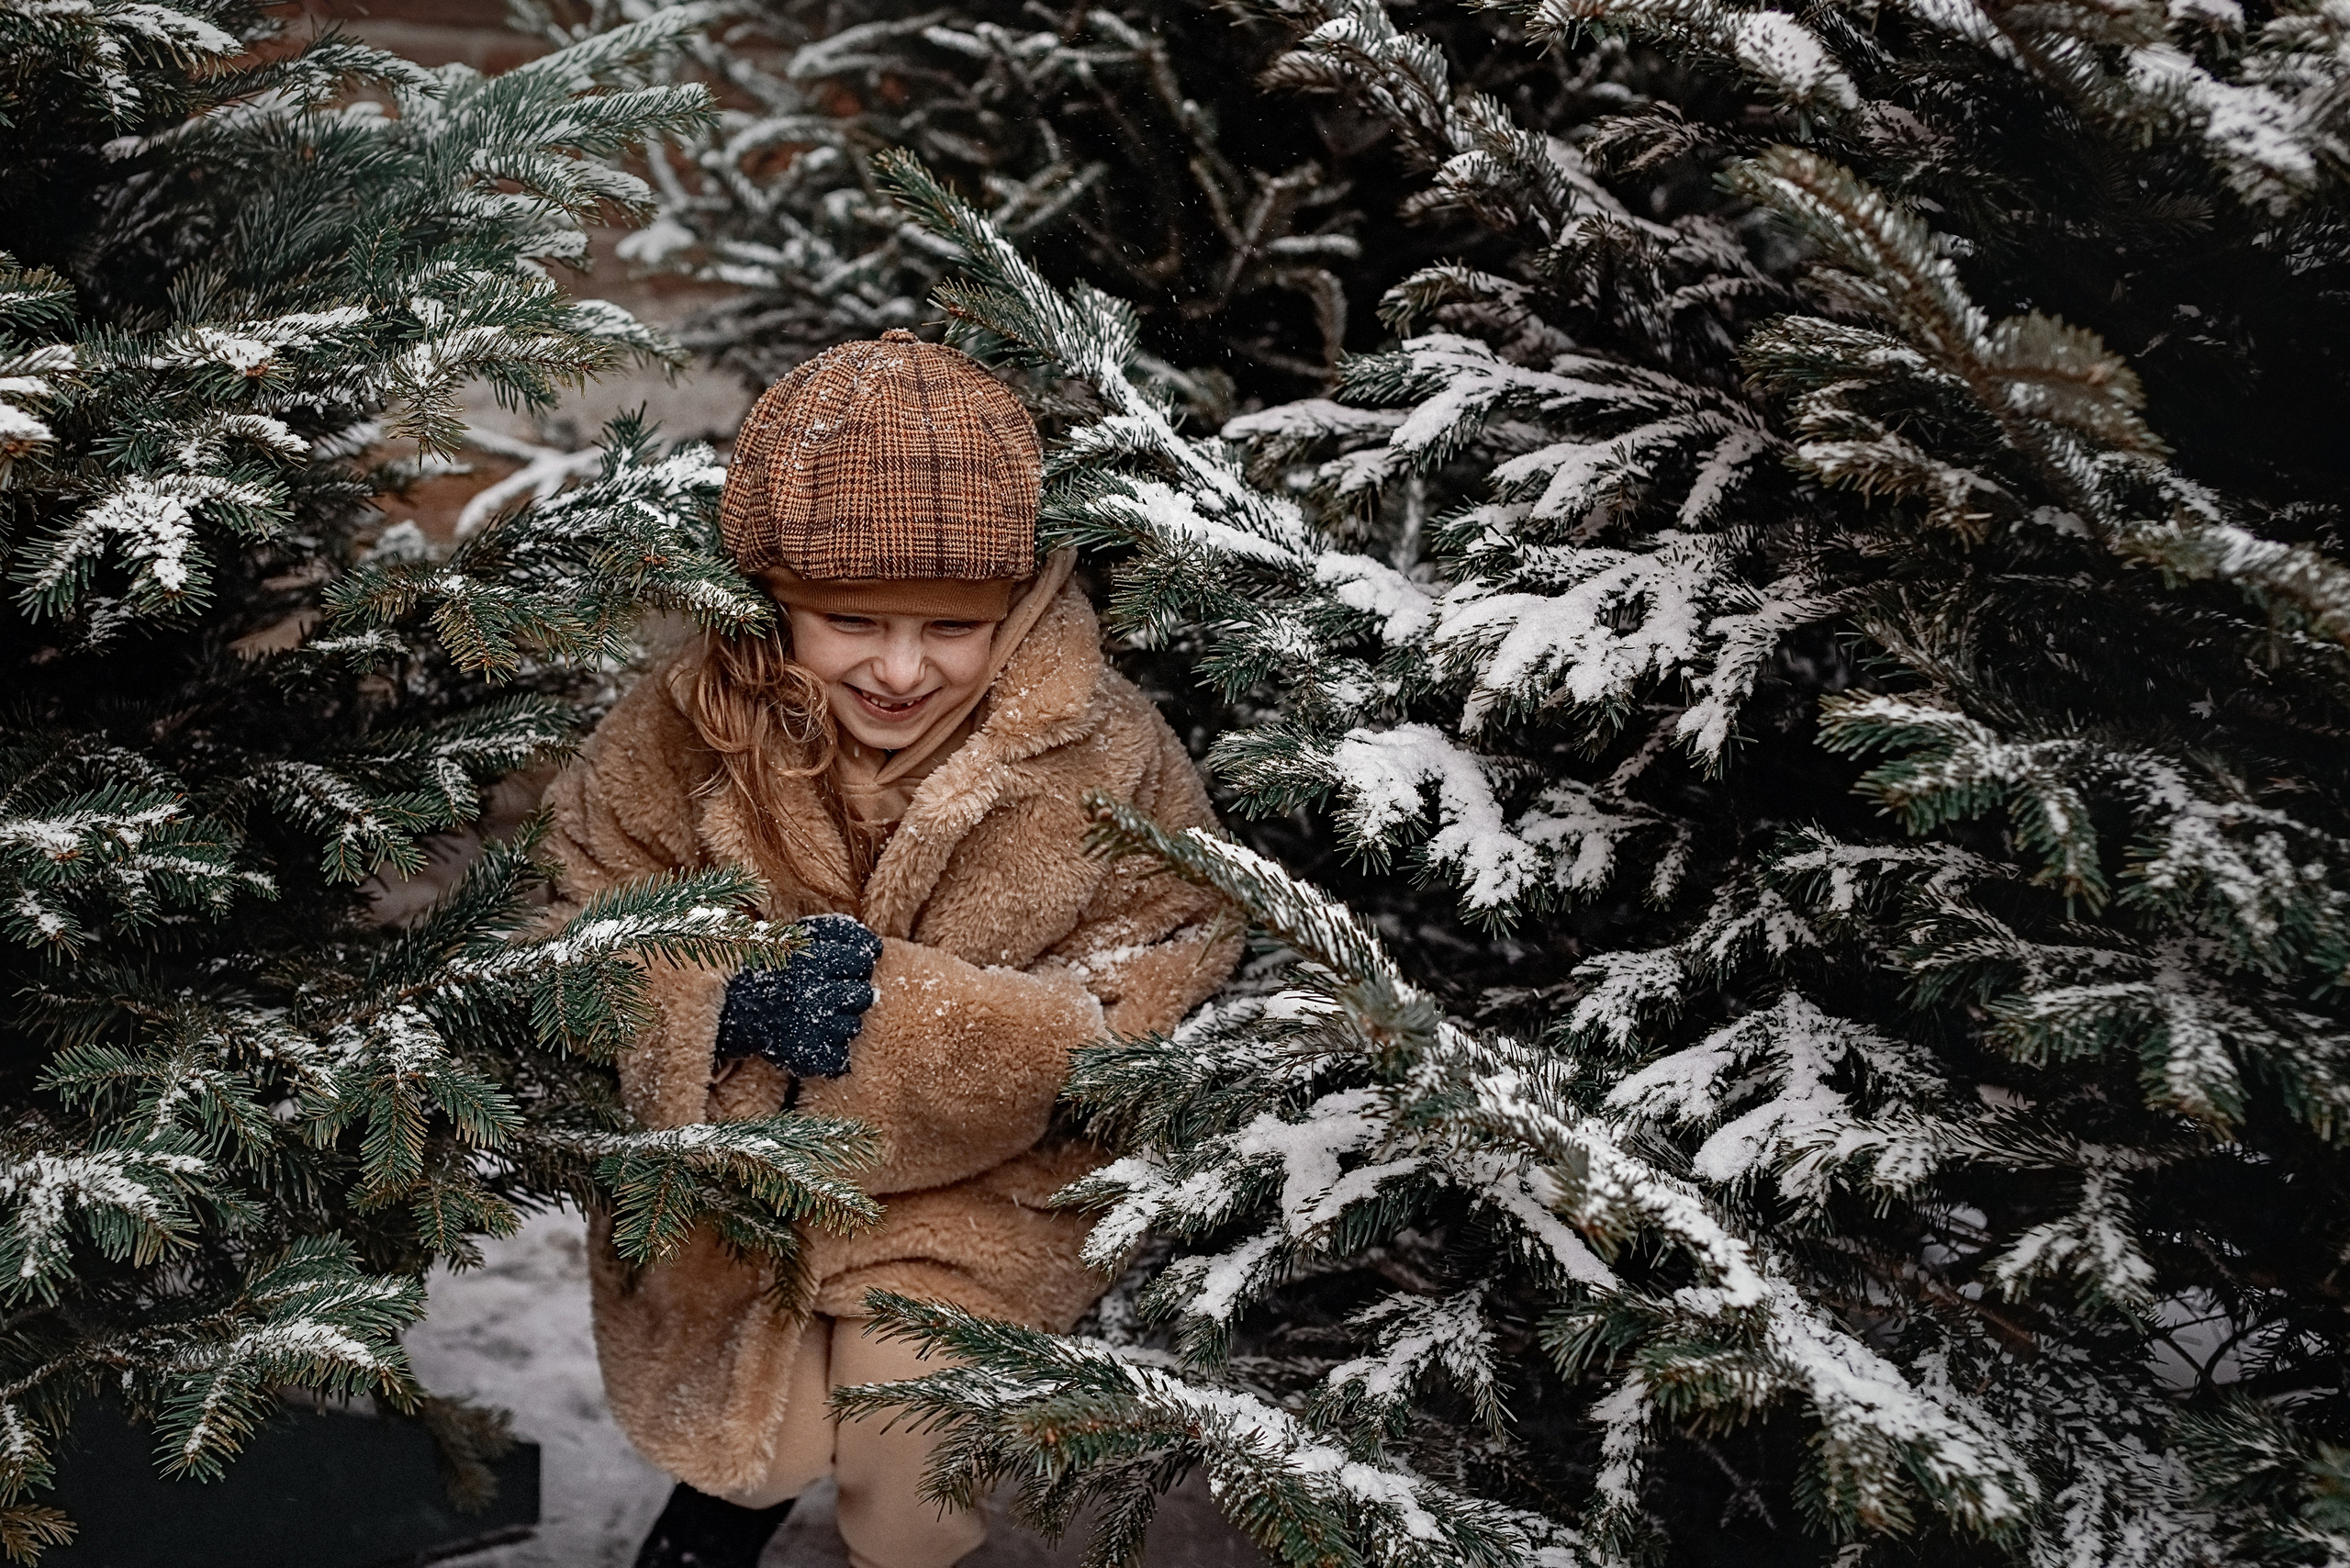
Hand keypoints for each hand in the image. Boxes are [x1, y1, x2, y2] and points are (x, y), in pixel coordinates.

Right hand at [714, 914, 883, 1078]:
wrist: (735, 1006)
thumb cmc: (779, 967)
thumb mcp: (801, 936)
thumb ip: (841, 932)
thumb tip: (877, 946)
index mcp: (812, 960)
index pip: (863, 961)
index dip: (857, 965)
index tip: (843, 969)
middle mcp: (813, 994)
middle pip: (863, 996)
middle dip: (853, 994)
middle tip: (832, 994)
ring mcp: (811, 1028)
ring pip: (853, 1027)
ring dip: (842, 1023)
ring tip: (820, 1017)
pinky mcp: (807, 1057)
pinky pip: (840, 1059)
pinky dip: (833, 1052)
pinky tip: (816, 1039)